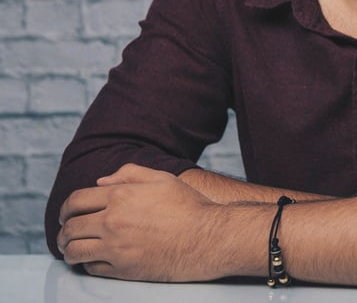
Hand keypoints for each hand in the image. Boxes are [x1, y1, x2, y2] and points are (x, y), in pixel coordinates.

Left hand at [57, 163, 233, 280]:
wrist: (205, 237)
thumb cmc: (187, 205)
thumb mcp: (162, 178)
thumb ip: (130, 173)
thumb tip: (101, 182)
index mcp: (120, 196)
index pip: (75, 201)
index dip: (66, 208)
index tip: (66, 214)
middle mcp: (112, 222)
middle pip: (70, 228)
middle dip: (63, 230)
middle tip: (66, 232)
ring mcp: (115, 248)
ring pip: (74, 251)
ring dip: (68, 249)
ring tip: (73, 248)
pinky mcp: (122, 270)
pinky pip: (90, 268)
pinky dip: (86, 263)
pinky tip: (93, 258)